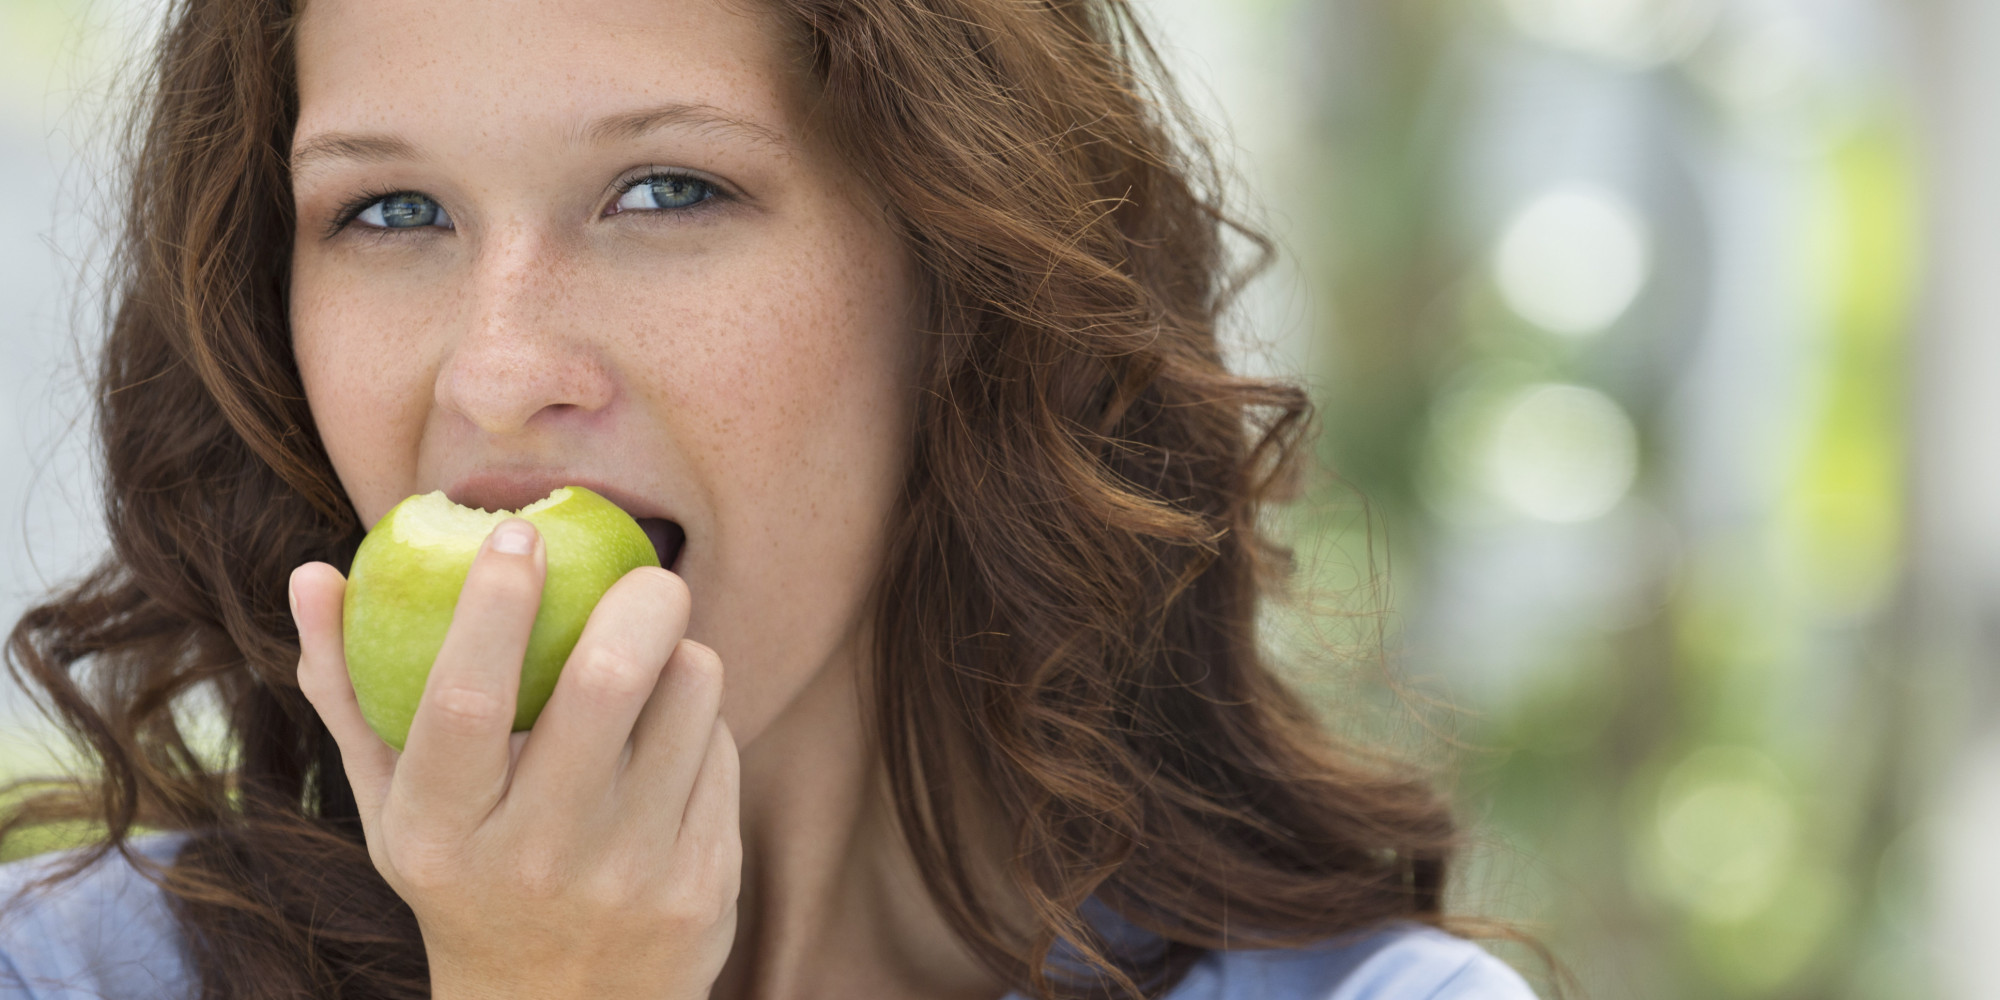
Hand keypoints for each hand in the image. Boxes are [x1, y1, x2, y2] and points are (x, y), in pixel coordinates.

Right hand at [292, 518, 739, 999]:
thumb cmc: (466, 873)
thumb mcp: (393, 805)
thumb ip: (349, 689)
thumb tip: (312, 572)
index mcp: (442, 832)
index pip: (465, 701)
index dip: (492, 607)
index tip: (517, 533)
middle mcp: (536, 857)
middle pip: (606, 681)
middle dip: (637, 598)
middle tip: (639, 573)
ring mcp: (629, 875)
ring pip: (690, 695)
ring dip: (680, 652)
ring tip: (652, 661)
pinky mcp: (705, 884)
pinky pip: (721, 747)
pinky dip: (700, 720)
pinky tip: (670, 740)